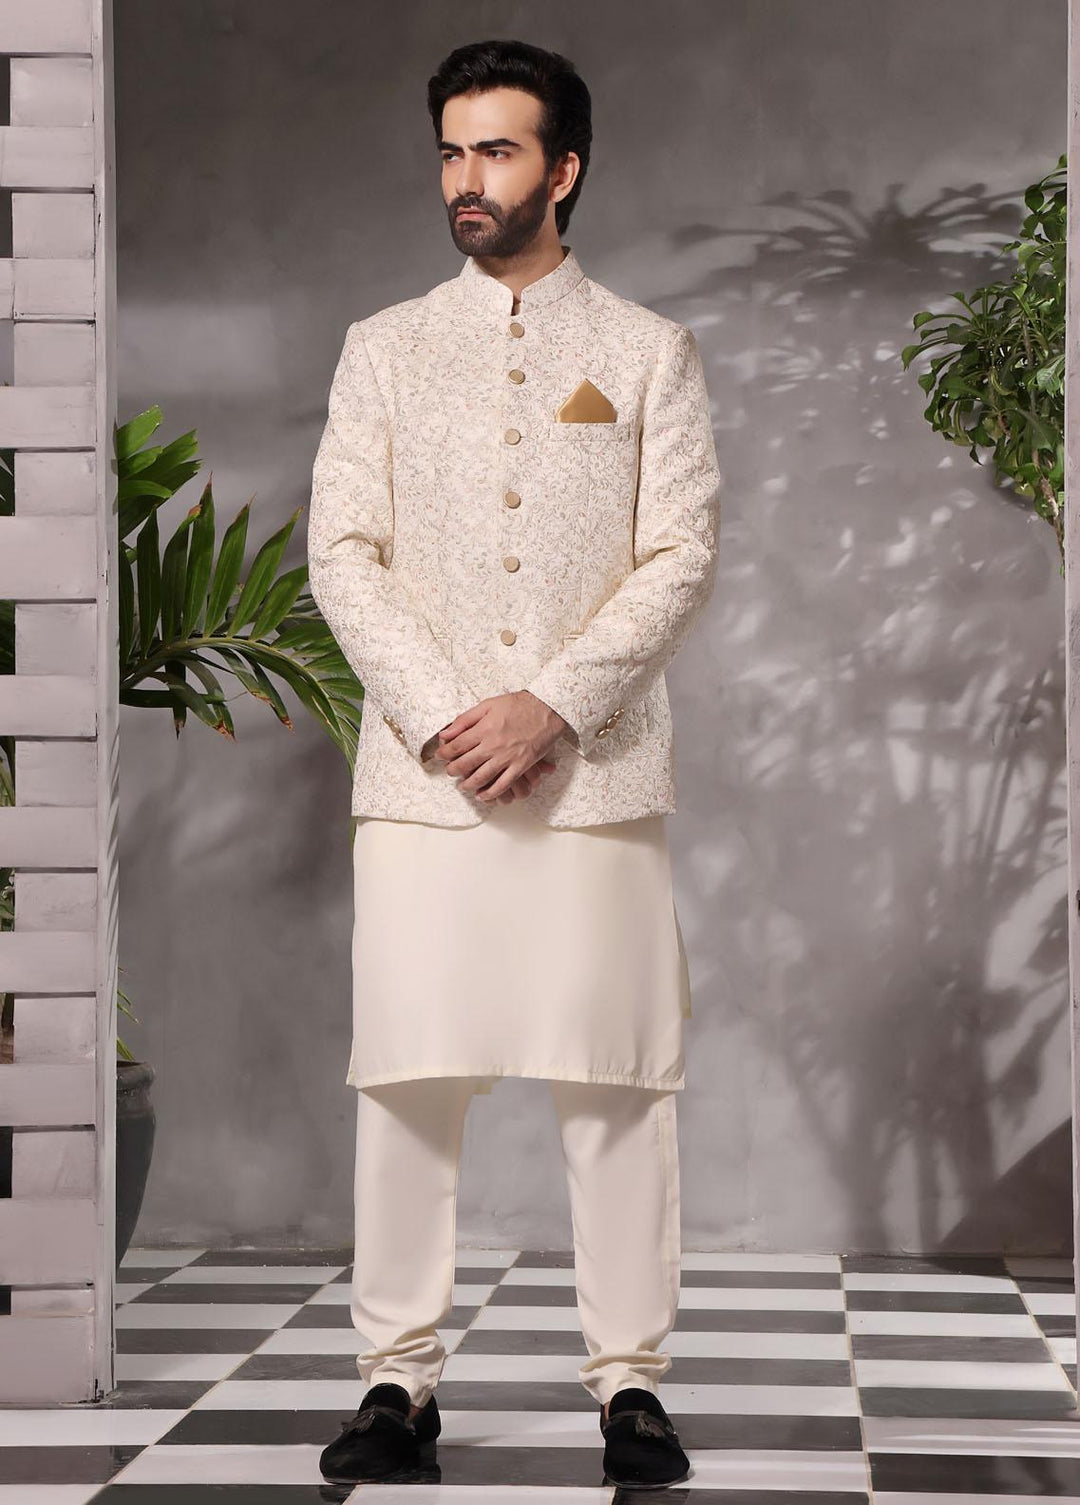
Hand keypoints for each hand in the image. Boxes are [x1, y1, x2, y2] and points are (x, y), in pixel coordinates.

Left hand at [431, 690, 567, 801]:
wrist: (547, 708)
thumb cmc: (519, 704)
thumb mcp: (488, 705)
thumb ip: (465, 719)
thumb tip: (445, 733)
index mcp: (484, 729)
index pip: (457, 746)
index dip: (445, 753)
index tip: (440, 756)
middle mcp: (493, 745)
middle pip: (465, 764)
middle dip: (453, 770)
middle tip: (450, 771)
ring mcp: (507, 757)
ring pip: (482, 777)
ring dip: (468, 784)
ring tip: (462, 786)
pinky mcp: (521, 766)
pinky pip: (503, 784)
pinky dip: (491, 793)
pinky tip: (483, 795)